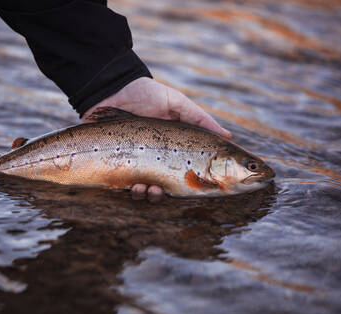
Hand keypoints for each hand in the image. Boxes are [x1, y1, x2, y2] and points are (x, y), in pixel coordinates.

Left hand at [82, 77, 230, 201]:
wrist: (112, 89)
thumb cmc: (147, 94)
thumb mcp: (177, 104)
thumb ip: (200, 120)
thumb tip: (228, 136)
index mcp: (173, 149)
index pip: (189, 172)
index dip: (199, 183)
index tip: (207, 189)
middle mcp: (156, 160)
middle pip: (168, 188)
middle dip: (169, 194)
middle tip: (166, 190)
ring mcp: (136, 165)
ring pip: (148, 194)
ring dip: (151, 197)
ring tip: (148, 189)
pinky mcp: (117, 166)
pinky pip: (127, 188)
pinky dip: (134, 193)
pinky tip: (135, 186)